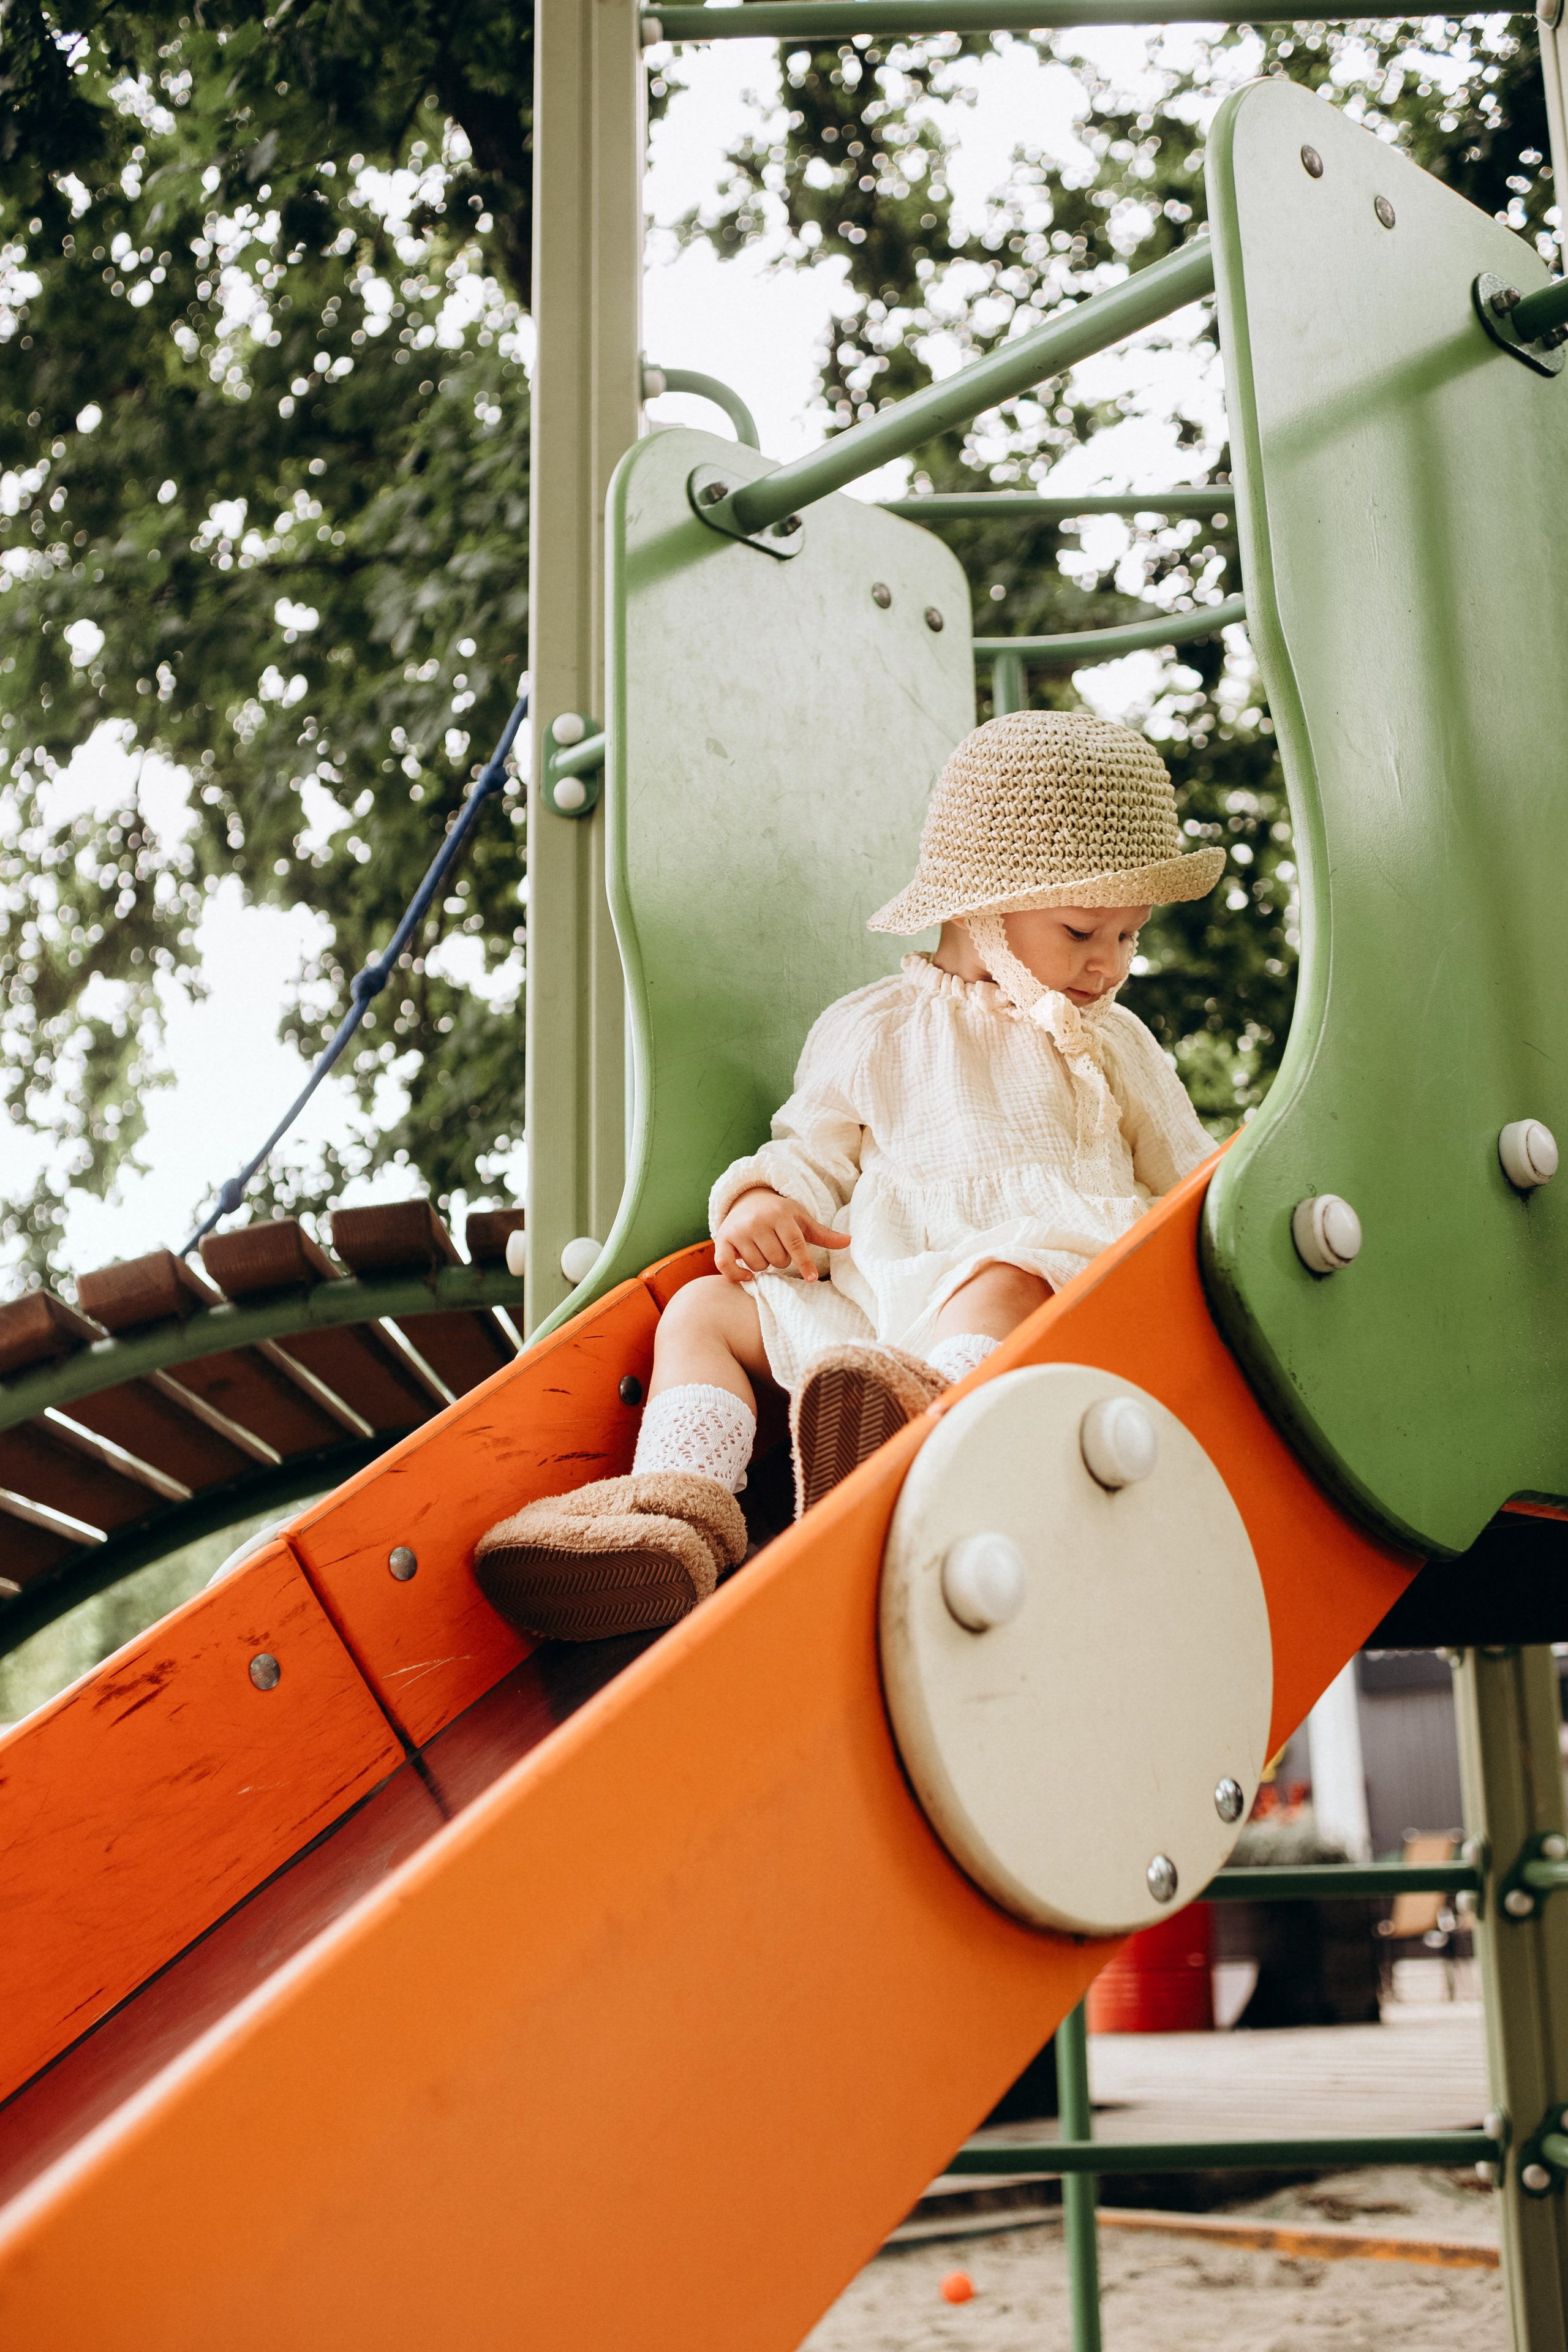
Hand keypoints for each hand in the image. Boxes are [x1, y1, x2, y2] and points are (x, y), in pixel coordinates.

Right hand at [715, 1188, 851, 1284]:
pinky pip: (727, 1266)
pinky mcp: (722, 1240)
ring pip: (758, 1266)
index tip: (811, 1278)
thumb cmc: (780, 1214)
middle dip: (781, 1260)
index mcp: (780, 1215)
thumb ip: (823, 1234)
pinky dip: (737, 1275)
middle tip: (777, 1247)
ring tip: (762, 1250)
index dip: (805, 1263)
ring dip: (763, 1265)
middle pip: (777, 1260)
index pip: (795, 1244)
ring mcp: (738, 1231)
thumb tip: (849, 1241)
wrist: (747, 1200)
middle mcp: (757, 1221)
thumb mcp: (802, 1220)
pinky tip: (747, 1276)